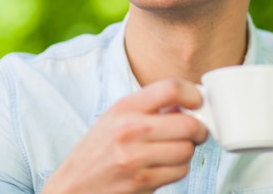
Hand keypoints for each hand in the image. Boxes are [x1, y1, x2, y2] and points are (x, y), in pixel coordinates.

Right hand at [42, 78, 207, 193]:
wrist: (74, 186)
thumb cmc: (98, 150)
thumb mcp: (116, 117)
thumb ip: (149, 107)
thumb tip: (189, 102)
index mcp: (125, 107)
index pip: (171, 88)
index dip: (194, 94)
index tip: (198, 102)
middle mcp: (130, 129)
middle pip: (188, 124)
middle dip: (199, 129)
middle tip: (196, 131)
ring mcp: (136, 157)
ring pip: (187, 150)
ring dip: (187, 151)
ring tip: (173, 150)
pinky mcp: (143, 181)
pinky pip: (180, 171)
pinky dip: (178, 169)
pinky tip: (163, 166)